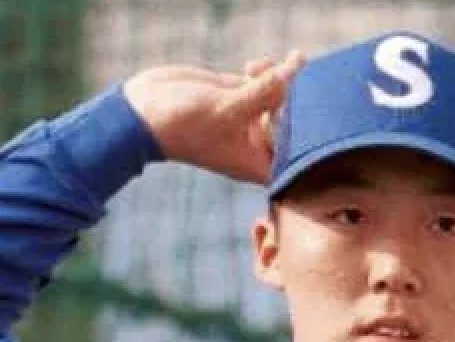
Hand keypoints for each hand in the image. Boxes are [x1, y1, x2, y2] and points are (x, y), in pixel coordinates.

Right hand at [123, 51, 304, 183]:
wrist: (144, 110)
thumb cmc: (184, 124)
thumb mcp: (229, 108)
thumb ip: (265, 91)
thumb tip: (295, 70)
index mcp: (256, 162)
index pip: (297, 152)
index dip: (310, 129)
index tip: (310, 104)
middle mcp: (256, 144)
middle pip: (294, 122)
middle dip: (297, 95)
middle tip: (294, 72)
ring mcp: (248, 119)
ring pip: (281, 97)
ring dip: (280, 77)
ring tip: (262, 67)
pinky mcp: (238, 97)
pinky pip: (265, 83)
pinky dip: (265, 71)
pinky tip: (251, 66)